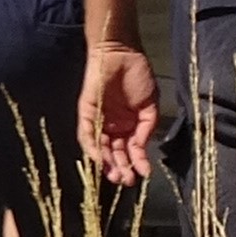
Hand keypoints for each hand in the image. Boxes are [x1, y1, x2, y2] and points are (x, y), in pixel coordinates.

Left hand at [80, 44, 159, 184]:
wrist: (122, 54)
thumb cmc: (139, 76)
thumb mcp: (150, 107)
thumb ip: (146, 129)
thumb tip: (142, 150)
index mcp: (128, 125)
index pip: (130, 149)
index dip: (136, 162)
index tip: (143, 174)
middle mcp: (112, 126)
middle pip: (115, 153)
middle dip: (121, 168)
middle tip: (128, 181)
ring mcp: (98, 121)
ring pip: (101, 148)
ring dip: (108, 163)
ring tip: (118, 176)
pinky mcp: (86, 113)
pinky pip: (86, 135)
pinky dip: (92, 148)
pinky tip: (101, 160)